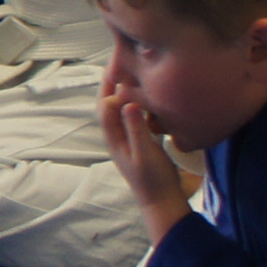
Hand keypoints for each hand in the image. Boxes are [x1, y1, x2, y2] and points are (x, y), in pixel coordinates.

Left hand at [96, 56, 193, 227]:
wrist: (161, 203)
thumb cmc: (153, 179)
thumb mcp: (146, 153)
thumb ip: (136, 128)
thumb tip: (127, 102)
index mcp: (114, 138)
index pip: (105, 106)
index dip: (110, 87)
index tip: (120, 68)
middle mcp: (116, 138)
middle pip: (107, 106)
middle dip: (111, 85)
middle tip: (118, 63)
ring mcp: (125, 141)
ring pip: (118, 112)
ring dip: (122, 94)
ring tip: (131, 76)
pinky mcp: (136, 144)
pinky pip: (130, 119)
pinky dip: (133, 105)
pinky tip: (145, 99)